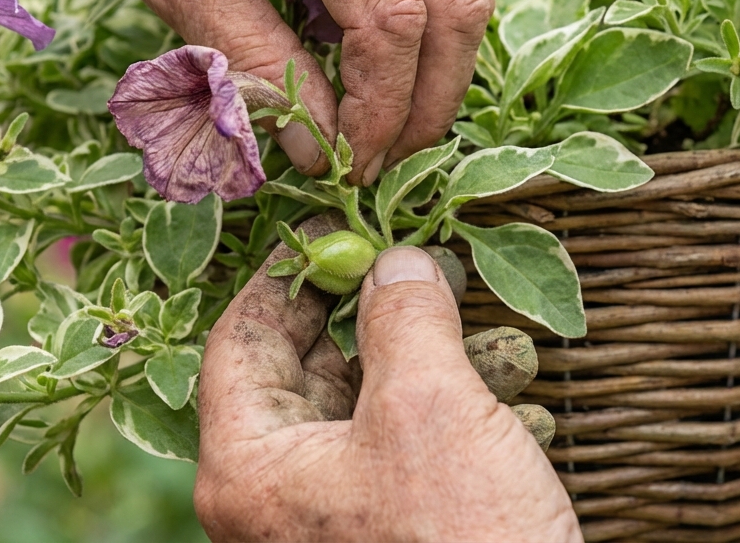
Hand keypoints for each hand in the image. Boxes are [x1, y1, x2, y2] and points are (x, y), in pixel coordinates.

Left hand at [0, 0, 493, 183]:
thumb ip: (254, 63)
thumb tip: (318, 150)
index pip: (393, 17)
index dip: (380, 108)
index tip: (350, 167)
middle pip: (455, 3)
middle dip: (426, 99)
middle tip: (377, 163)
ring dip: (425, 68)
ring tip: (369, 126)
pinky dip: (404, 29)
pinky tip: (350, 63)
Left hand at [193, 217, 581, 541]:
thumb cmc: (458, 542)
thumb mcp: (429, 408)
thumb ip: (404, 318)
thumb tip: (395, 262)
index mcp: (249, 467)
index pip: (238, 342)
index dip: (283, 275)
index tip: (329, 228)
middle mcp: (275, 498)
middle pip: (300, 372)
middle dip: (362, 311)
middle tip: (405, 259)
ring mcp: (331, 521)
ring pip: (360, 408)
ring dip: (417, 355)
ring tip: (468, 310)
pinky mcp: (388, 532)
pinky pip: (401, 451)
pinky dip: (444, 407)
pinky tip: (501, 374)